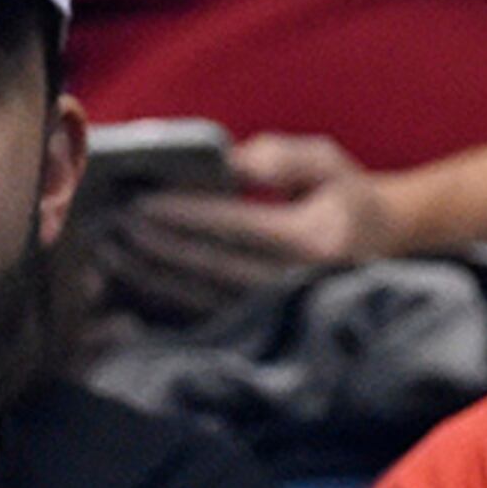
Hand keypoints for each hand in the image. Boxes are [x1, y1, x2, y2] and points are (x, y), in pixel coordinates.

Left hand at [100, 132, 402, 323]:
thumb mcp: (324, 162)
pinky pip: (201, 317)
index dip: (186, 216)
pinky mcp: (258, 329)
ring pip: (200, 297)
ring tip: (110, 251)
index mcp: (313, 239)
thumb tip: (227, 162)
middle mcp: (293, 282)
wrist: (376, 248)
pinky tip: (127, 282)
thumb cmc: (341, 195)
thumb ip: (280, 158)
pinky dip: (161, 301)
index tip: (142, 203)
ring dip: (150, 276)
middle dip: (157, 246)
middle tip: (112, 225)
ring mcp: (276, 312)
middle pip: (210, 265)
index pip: (237, 226)